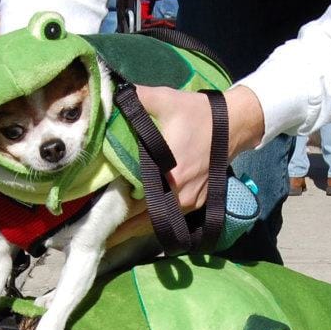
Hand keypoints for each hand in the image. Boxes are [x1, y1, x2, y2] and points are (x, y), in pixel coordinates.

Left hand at [107, 84, 264, 243]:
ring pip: (156, 223)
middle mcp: (178, 196)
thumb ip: (137, 99)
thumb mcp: (166, 100)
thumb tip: (112, 94)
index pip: (133, 202)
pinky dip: (154, 220)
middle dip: (120, 226)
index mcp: (167, 176)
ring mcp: (189, 203)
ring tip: (114, 235)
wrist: (235, 125)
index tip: (96, 215)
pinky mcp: (196, 204)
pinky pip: (171, 218)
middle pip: (142, 220)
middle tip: (98, 232)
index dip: (114, 209)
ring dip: (136, 227)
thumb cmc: (199, 114)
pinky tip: (137, 222)